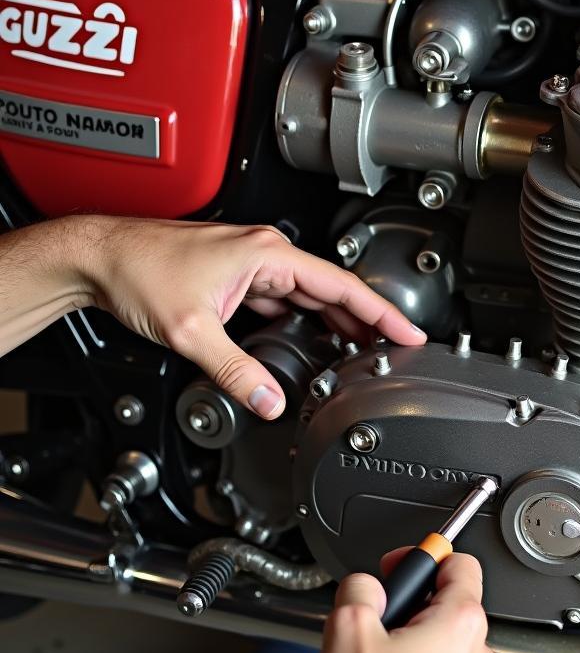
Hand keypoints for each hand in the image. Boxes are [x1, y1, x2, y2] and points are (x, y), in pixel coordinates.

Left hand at [76, 216, 424, 418]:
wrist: (97, 256)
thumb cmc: (137, 271)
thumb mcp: (192, 331)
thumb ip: (236, 371)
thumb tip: (270, 400)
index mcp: (268, 254)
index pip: (341, 286)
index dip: (381, 313)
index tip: (409, 331)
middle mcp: (266, 252)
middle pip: (332, 291)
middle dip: (366, 321)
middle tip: (396, 350)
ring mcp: (253, 262)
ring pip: (311, 295)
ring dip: (337, 321)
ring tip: (363, 349)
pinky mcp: (239, 274)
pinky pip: (287, 298)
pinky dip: (307, 319)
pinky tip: (314, 339)